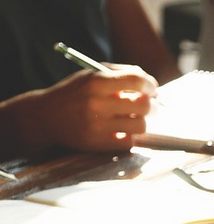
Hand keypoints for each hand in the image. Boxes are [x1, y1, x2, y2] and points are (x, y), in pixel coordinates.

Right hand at [2, 65, 157, 155]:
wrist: (45, 116)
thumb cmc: (75, 93)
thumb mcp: (91, 75)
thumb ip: (121, 73)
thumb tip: (151, 85)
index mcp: (96, 82)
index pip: (137, 81)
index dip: (150, 85)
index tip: (151, 89)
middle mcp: (96, 103)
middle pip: (143, 106)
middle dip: (152, 105)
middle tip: (150, 106)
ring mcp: (96, 125)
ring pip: (140, 126)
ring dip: (140, 122)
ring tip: (133, 118)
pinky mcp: (96, 143)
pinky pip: (128, 142)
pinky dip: (129, 136)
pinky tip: (121, 130)